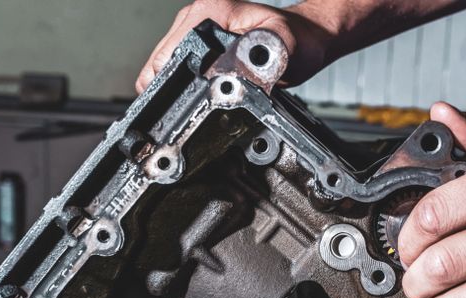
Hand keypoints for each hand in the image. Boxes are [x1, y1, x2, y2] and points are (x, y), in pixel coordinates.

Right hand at [136, 0, 335, 92]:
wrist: (305, 39)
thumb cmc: (298, 39)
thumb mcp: (287, 45)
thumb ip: (266, 54)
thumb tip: (245, 68)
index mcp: (208, 12)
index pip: (167, 55)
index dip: (169, 86)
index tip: (181, 110)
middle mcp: (195, 18)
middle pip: (160, 65)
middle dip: (171, 94)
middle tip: (192, 117)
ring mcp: (193, 32)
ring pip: (165, 70)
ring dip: (175, 93)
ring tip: (194, 112)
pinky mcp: (199, 47)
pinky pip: (179, 72)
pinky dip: (184, 89)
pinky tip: (198, 101)